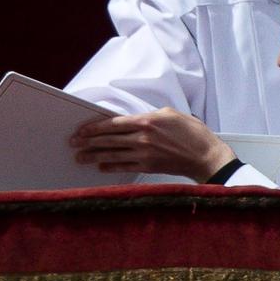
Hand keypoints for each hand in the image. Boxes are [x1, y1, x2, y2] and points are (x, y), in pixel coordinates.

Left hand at [70, 107, 235, 182]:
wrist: (206, 155)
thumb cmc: (191, 132)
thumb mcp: (169, 113)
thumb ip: (148, 116)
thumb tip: (133, 120)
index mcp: (146, 121)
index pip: (113, 124)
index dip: (94, 128)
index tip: (81, 131)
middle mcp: (142, 138)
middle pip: (109, 140)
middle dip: (88, 142)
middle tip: (73, 143)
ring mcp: (144, 154)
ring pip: (113, 154)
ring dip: (94, 156)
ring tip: (80, 157)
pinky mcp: (149, 166)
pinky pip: (125, 167)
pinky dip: (111, 167)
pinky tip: (101, 166)